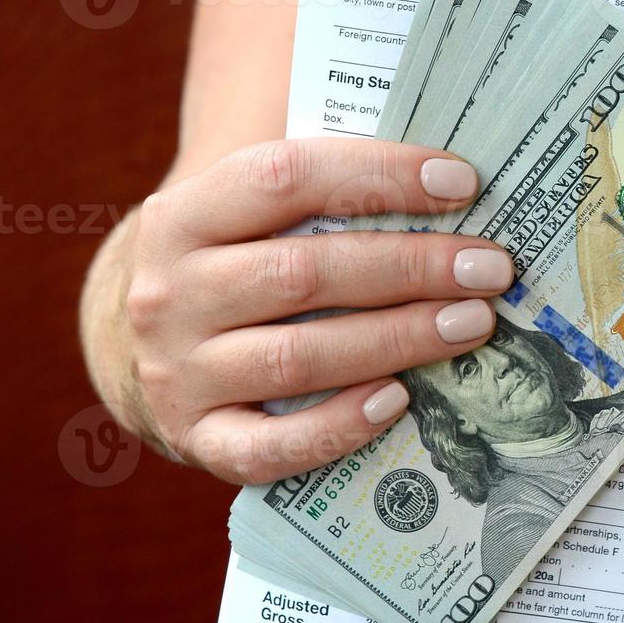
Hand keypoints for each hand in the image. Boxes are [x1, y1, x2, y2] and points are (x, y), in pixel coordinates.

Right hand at [115, 138, 513, 483]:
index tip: (462, 183)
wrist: (133, 344)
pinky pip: (270, 446)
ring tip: (473, 324)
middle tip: (490, 269)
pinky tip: (399, 401)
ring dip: (397, 339)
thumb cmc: (233, 263)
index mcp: (184, 216)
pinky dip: (338, 426)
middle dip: (411, 267)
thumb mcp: (249, 213)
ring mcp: (175, 373)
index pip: (285, 178)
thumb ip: (326, 191)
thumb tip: (452, 183)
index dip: (379, 176)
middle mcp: (169, 294)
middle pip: (303, 275)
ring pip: (298, 358)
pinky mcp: (195, 439)